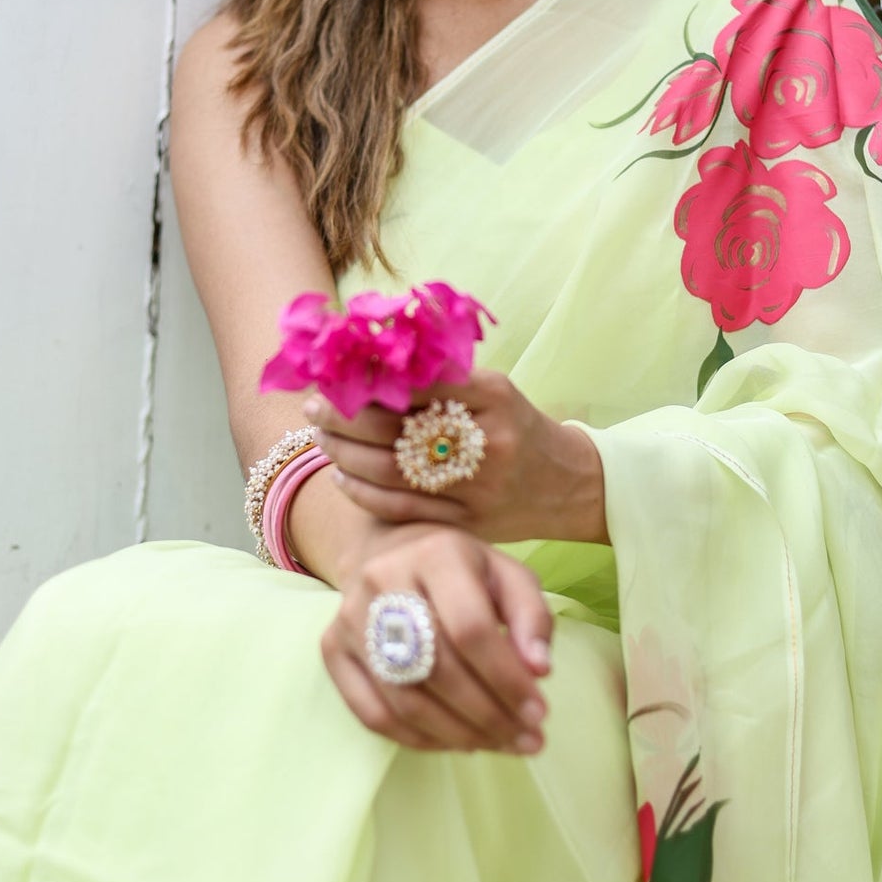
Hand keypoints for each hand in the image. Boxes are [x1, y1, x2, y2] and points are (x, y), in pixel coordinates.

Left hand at [302, 367, 607, 546]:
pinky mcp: (467, 523)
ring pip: (390, 471)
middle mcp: (487, 440)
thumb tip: (368, 359)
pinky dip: (363, 492)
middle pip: (395, 427)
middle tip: (314, 406)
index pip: (415, 381)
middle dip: (343, 415)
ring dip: (344, 453)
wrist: (567, 483)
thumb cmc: (515, 426)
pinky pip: (400, 509)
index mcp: (493, 395)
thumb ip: (439, 376)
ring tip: (321, 437)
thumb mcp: (493, 388)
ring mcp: (477, 486)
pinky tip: (342, 475)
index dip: (367, 378)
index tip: (336, 373)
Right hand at [321, 525, 553, 754]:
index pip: (470, 628)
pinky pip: (372, 714)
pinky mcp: (332, 649)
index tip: (539, 713)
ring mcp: (350, 617)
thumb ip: (531, 616)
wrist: (389, 551)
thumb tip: (538, 671)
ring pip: (404, 699)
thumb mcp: (507, 574)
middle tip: (527, 740)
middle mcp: (383, 581)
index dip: (506, 678)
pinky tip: (458, 743)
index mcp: (435, 553)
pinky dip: (420, 740)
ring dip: (458, 735)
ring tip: (500, 746)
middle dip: (489, 715)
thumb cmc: (462, 569)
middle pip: (437, 669)